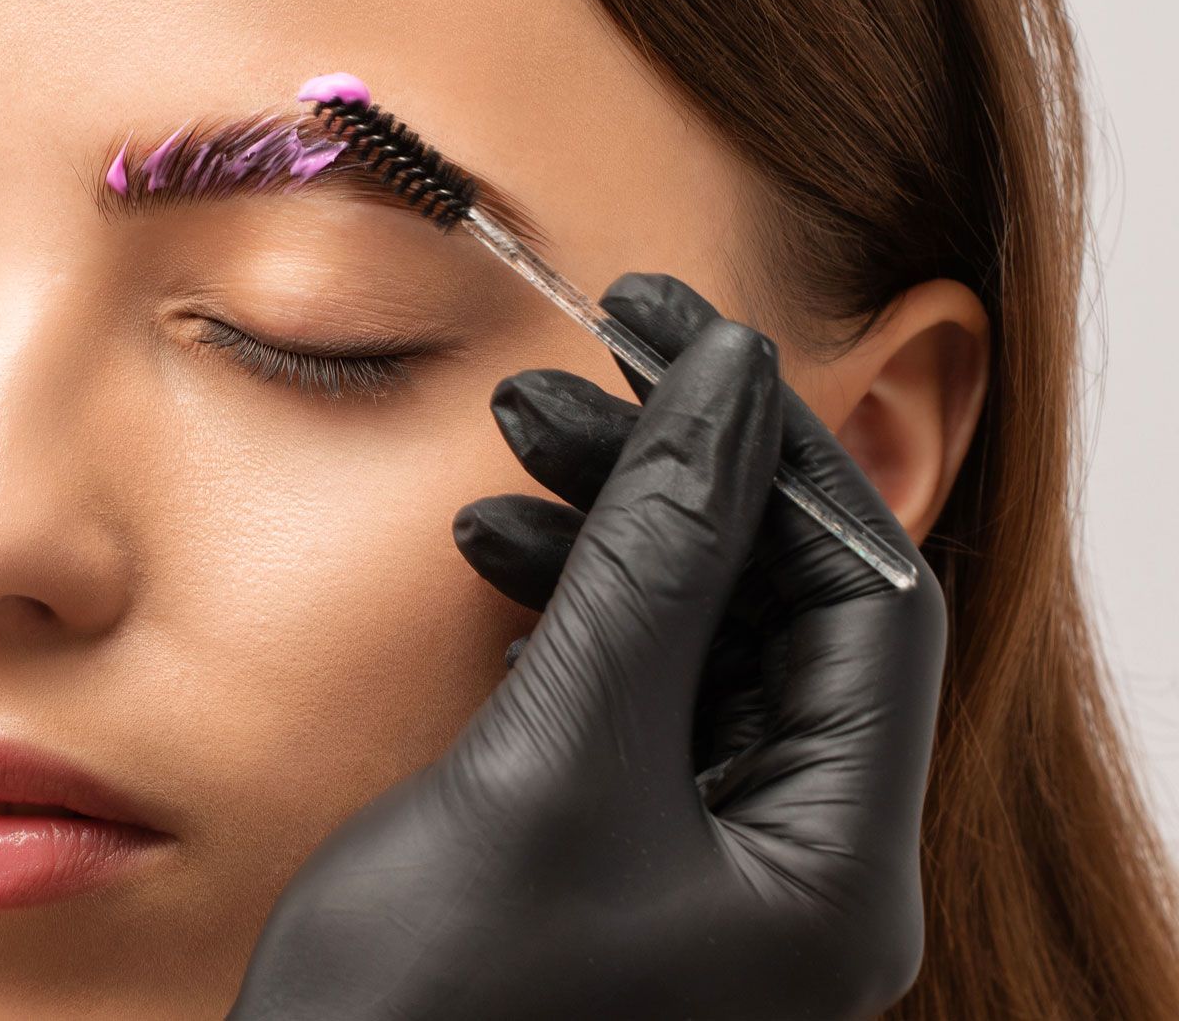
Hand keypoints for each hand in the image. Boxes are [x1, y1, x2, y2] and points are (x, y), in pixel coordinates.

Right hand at [227, 273, 944, 1020]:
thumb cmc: (430, 1007)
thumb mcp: (555, 759)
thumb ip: (654, 560)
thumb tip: (729, 386)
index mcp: (834, 866)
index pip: (865, 599)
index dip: (781, 453)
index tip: (678, 341)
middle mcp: (792, 864)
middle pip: (780, 610)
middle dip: (672, 483)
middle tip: (562, 385)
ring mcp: (706, 863)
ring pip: (696, 640)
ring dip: (606, 536)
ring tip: (505, 463)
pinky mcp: (622, 851)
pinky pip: (631, 693)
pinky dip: (570, 611)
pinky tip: (493, 558)